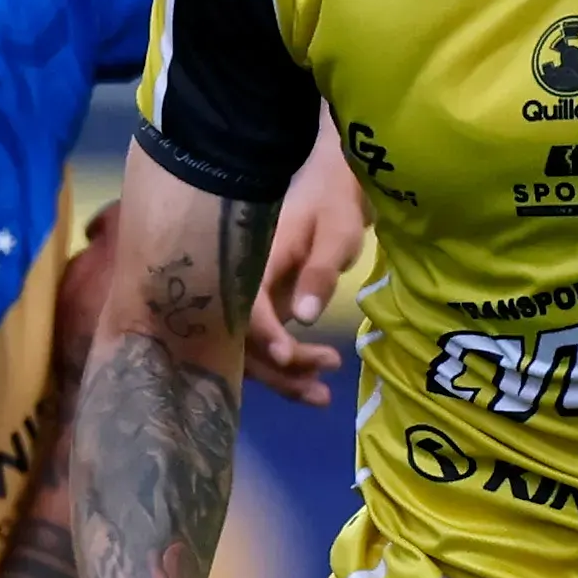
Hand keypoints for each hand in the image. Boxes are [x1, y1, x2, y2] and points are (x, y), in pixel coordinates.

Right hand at [246, 138, 373, 408]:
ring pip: (252, 349)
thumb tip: (304, 317)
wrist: (329, 183)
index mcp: (252, 258)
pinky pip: (264, 345)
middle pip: (243, 338)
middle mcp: (242, 283)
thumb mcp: (336, 232)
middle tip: (323, 382)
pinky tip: (315, 380)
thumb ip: (319, 272)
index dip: (263, 333)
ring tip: (323, 395)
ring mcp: (251, 299)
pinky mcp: (264, 310)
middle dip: (278, 369)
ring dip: (283, 376)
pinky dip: (286, 367)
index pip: (246, 304)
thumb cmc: (335, 202)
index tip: (288, 355)